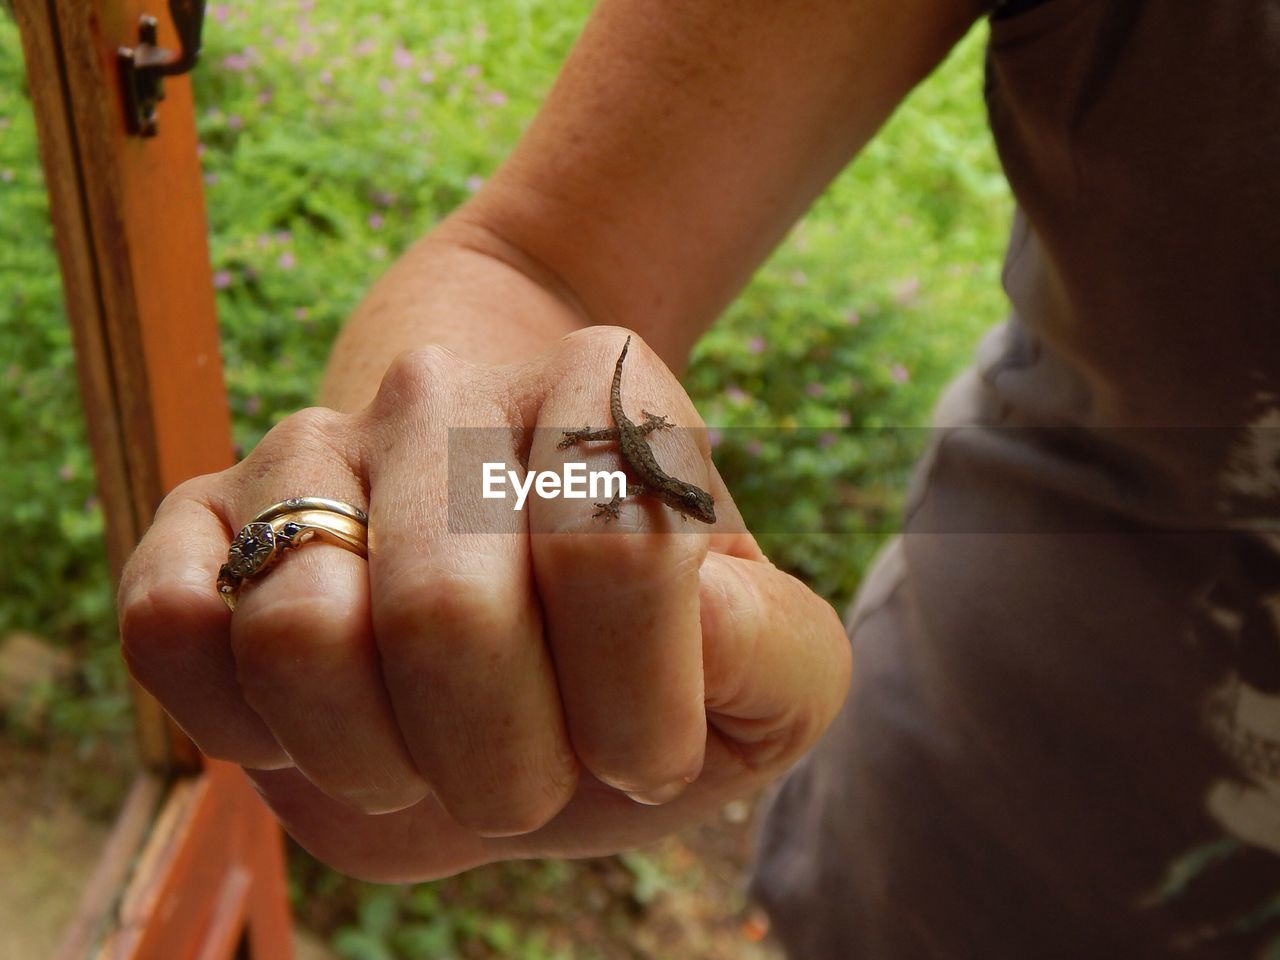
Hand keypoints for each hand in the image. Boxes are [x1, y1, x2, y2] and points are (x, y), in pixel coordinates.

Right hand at [118, 327, 850, 880]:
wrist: (518, 624)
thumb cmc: (646, 660)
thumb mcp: (765, 675)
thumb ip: (773, 652)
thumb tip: (695, 619)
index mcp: (604, 396)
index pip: (616, 552)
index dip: (635, 714)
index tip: (642, 747)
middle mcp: (445, 391)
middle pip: (448, 615)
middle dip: (504, 767)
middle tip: (528, 773)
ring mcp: (309, 448)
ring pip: (300, 635)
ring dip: (378, 762)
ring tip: (423, 751)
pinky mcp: (199, 520)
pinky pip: (174, 630)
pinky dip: (249, 733)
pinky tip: (320, 727)